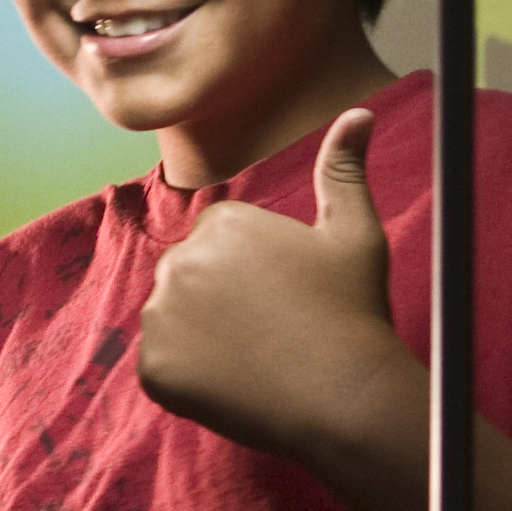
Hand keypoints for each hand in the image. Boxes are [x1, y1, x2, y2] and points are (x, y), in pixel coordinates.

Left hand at [135, 110, 421, 510]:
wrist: (345, 397)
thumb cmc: (352, 311)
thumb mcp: (354, 232)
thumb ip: (343, 169)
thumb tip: (358, 112)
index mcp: (223, 223)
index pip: (221, 242)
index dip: (256, 273)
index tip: (287, 298)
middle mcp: (181, 260)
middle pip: (191, 277)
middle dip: (221, 300)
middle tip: (273, 331)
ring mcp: (162, 317)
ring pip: (173, 321)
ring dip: (201, 338)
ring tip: (255, 358)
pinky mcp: (153, 369)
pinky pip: (162, 368)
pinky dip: (190, 379)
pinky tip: (235, 385)